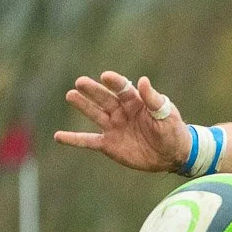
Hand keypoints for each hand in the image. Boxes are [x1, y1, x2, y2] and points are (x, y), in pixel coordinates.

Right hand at [54, 71, 189, 172]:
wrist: (173, 154)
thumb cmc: (172, 130)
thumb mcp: (166, 115)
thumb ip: (153, 99)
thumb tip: (143, 80)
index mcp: (135, 101)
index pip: (122, 89)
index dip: (115, 83)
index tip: (106, 76)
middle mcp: (120, 111)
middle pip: (104, 98)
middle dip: (93, 91)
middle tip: (80, 82)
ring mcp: (113, 127)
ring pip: (94, 114)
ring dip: (83, 106)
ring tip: (71, 95)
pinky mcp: (108, 144)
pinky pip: (88, 141)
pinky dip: (73, 140)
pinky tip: (58, 136)